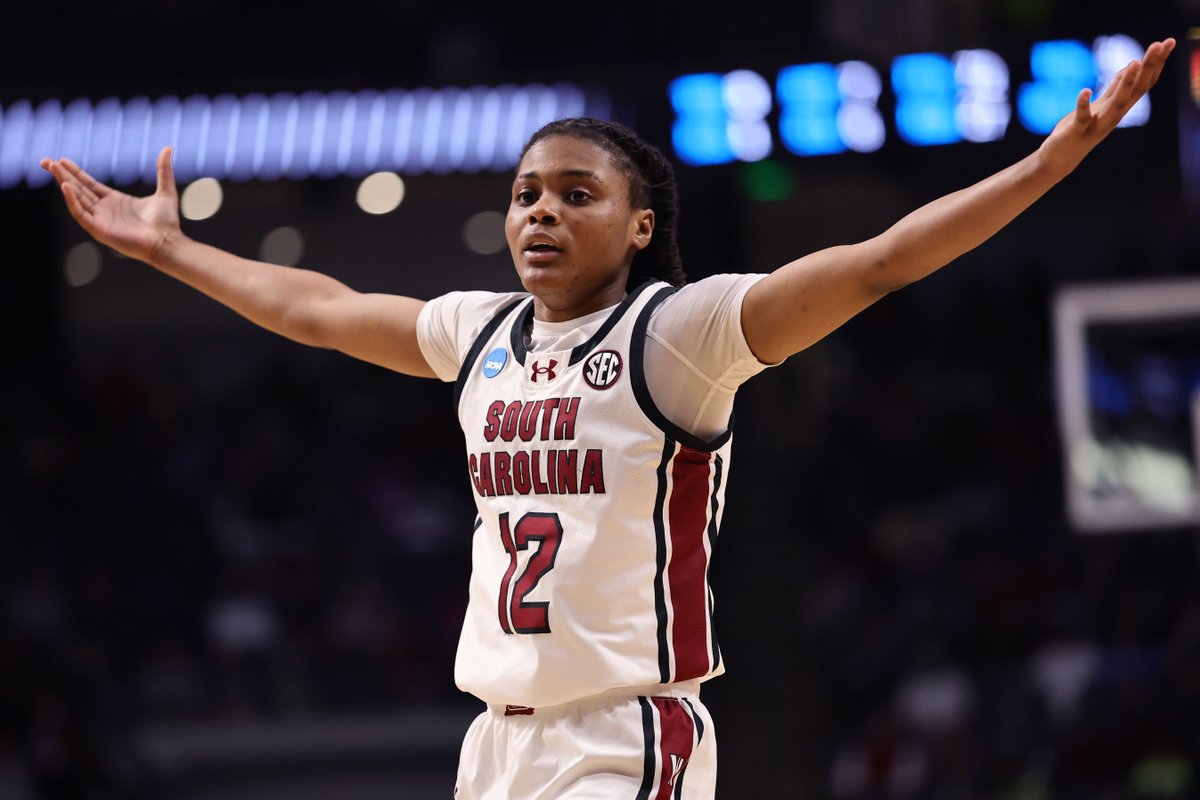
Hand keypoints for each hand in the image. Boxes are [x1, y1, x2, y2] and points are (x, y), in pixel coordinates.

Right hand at [40, 146, 181, 263]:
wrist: (167, 242)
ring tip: (52, 167)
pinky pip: (80, 213)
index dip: (75, 172)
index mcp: (115, 201)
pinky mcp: (99, 230)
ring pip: (76, 198)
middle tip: (46, 161)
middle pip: (78, 189)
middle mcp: (105, 210)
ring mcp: (101, 220)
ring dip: (63, 182)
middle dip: (61, 175)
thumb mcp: (165, 191)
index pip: (89, 184)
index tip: (62, 160)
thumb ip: (163, 170)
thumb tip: (168, 148)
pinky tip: (65, 186)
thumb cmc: (167, 223)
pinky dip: (72, 200)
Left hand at [1038, 37, 1174, 178]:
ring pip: (1116, 103)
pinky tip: (1085, 90)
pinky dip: (1083, 103)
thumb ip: (1116, 87)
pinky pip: (1082, 116)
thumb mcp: (1102, 105)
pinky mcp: (1077, 131)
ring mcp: (1097, 124)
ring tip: (1135, 62)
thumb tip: (1133, 65)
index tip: (1169, 41)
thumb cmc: (1081, 129)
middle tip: (1159, 44)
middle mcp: (1114, 115)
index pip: (1144, 83)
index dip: (1156, 63)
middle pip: (1136, 89)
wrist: (1060, 158)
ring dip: (1126, 83)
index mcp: (1120, 107)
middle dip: (1149, 66)